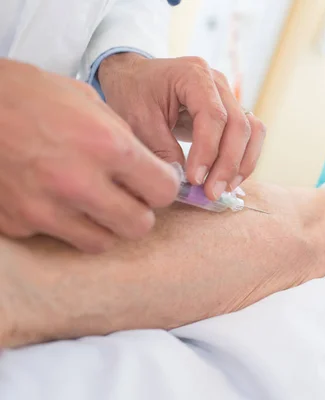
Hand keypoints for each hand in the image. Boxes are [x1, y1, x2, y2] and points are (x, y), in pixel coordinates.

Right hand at [0, 59, 178, 251]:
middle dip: (139, 212)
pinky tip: (56, 200)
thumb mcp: (89, 103)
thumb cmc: (32, 95)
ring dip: (105, 225)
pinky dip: (64, 224)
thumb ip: (123, 139)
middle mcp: (79, 181)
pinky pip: (59, 238)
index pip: (164, 191)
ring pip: (103, 242)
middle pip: (139, 226)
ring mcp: (46, 208)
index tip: (154, 183)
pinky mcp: (19, 223)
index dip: (163, 187)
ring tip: (93, 203)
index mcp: (106, 145)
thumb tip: (148, 168)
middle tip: (127, 198)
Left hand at [98, 53, 266, 200]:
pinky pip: (251, 136)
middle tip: (211, 192)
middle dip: (227, 164)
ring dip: (242, 163)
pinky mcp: (232, 113)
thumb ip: (162, 149)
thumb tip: (187, 182)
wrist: (134, 79)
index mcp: (194, 74)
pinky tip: (229, 180)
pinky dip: (244, 159)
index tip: (195, 180)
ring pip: (252, 131)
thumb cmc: (132, 94)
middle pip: (238, 125)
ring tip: (224, 189)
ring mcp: (229, 97)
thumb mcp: (138, 120)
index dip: (208, 151)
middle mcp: (219, 82)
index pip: (213, 116)